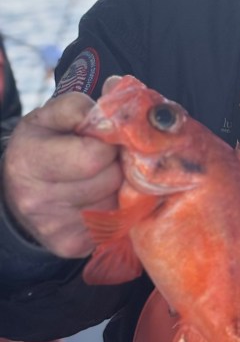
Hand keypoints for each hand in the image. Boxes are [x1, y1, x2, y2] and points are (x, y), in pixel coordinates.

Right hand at [1, 91, 121, 257]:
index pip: (95, 156)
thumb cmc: (41, 146)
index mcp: (30, 161)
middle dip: (117, 164)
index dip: (109, 142)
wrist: (18, 192)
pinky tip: (100, 197)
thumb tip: (114, 94)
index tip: (105, 139)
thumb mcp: (49, 117)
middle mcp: (38, 200)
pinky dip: (115, 208)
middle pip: (111, 180)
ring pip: (118, 202)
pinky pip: (116, 223)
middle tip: (107, 158)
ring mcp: (56, 228)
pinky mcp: (74, 246)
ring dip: (119, 187)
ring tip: (102, 177)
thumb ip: (80, 106)